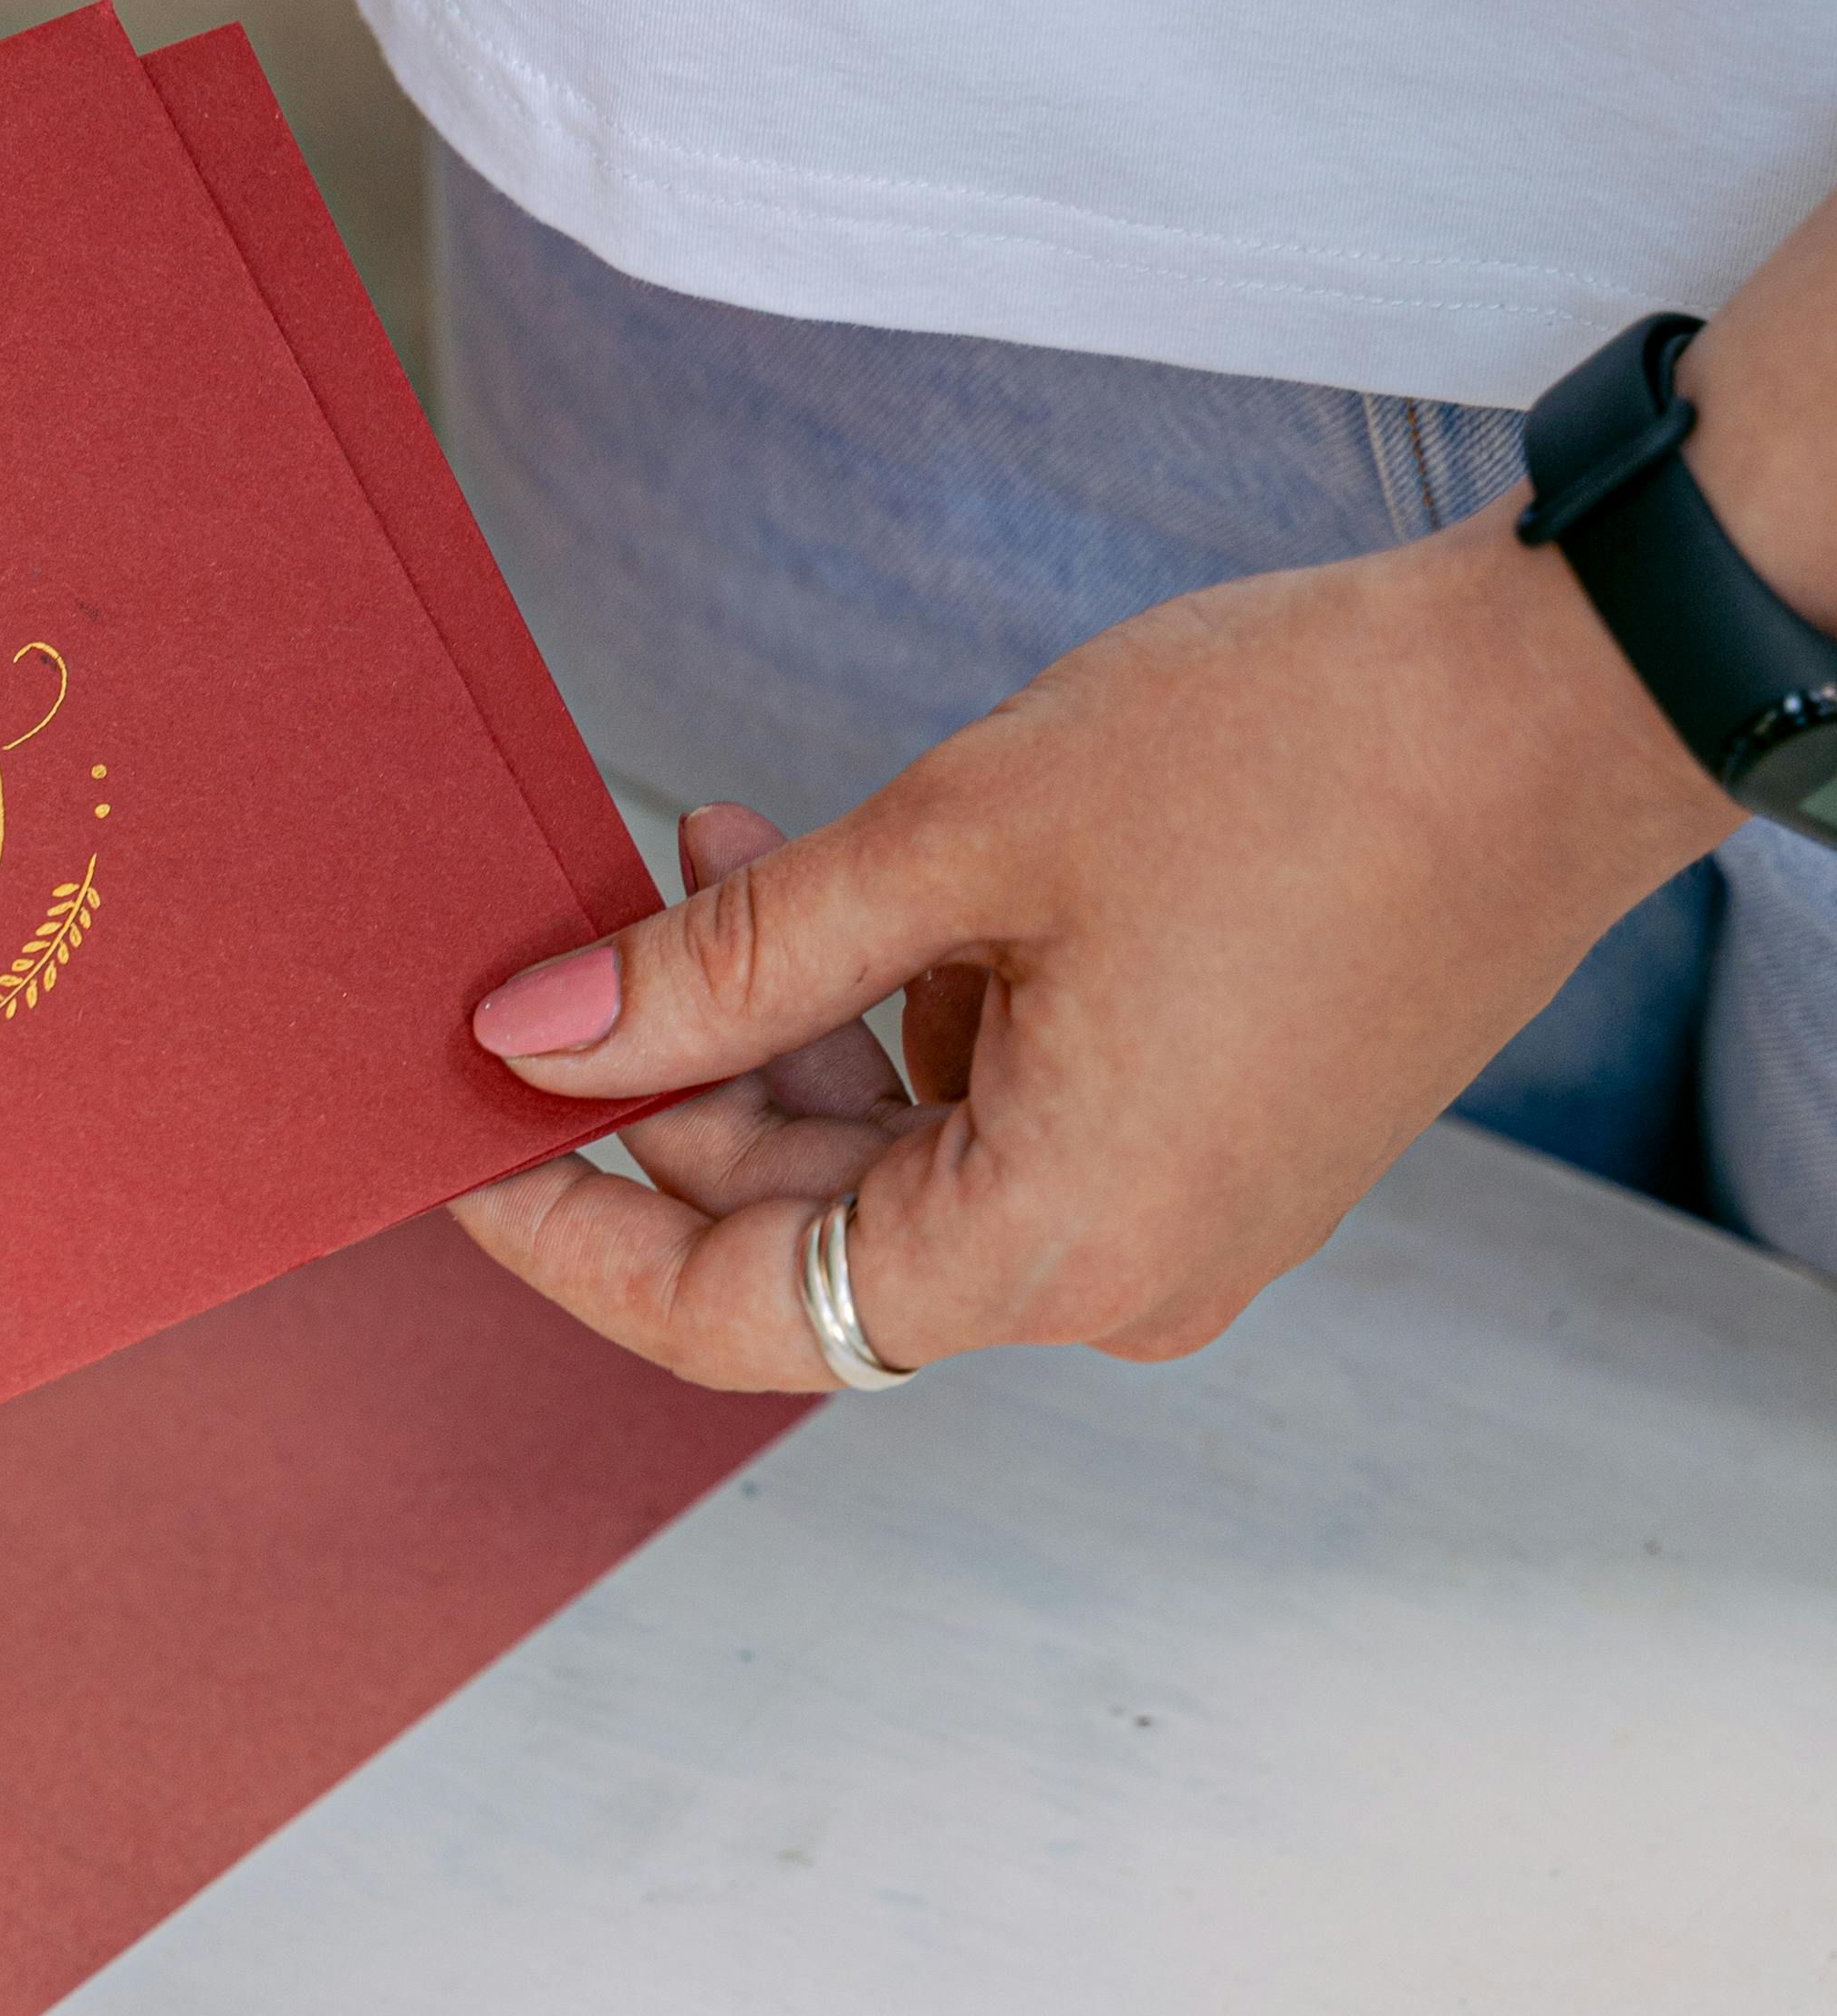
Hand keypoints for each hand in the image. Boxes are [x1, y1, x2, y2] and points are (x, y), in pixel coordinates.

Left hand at [453, 502, 1732, 1392]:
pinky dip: (905, 1019)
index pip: (733, 1319)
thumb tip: (534, 1036)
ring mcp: (1176, 1223)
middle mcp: (1120, 1280)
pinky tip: (847, 878)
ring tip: (715, 844)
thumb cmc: (1293, 755)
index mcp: (1056, 1246)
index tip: (455, 1145)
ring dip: (786, 1027)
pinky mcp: (1211, 1149)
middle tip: (581, 920)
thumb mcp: (960, 843)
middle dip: (679, 1087)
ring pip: (900, 1169)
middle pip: (811, 1240)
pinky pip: (1000, 1122)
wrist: (1560, 697)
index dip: (569, 1243)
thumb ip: (726, 966)